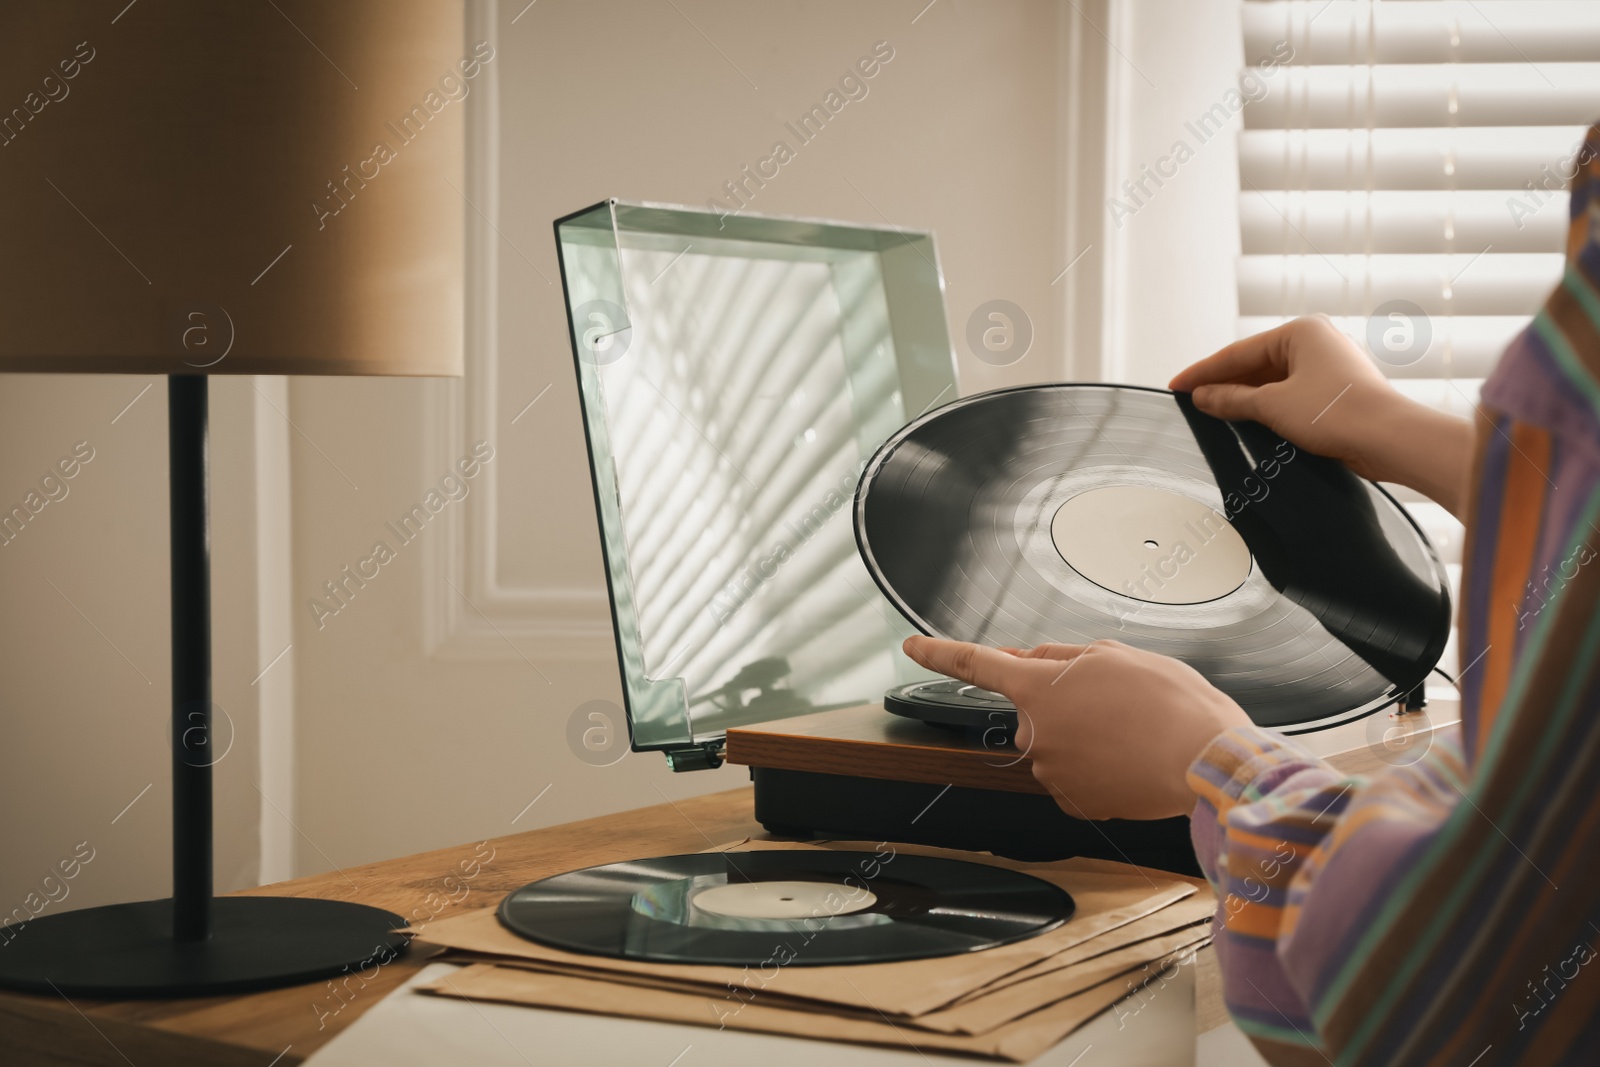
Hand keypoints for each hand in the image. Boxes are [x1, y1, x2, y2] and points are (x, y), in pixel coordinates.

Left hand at [902, 636, 1250, 820]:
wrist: (1206, 762)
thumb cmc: (1171, 704)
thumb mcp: (1114, 655)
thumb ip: (1059, 658)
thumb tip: (1028, 662)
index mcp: (1038, 688)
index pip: (973, 664)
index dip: (937, 653)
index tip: (912, 648)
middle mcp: (1034, 734)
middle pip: (1033, 710)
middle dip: (1062, 703)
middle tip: (1115, 700)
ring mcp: (1051, 773)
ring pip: (1056, 744)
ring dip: (1084, 735)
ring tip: (1133, 730)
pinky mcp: (1074, 803)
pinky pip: (1074, 776)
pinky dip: (1096, 767)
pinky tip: (1129, 759)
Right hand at [1169, 316, 1473, 515]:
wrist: (1389, 439)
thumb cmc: (1342, 412)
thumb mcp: (1272, 406)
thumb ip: (1232, 400)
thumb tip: (1204, 397)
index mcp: (1301, 331)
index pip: (1238, 352)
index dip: (1203, 372)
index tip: (1178, 385)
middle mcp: (1316, 343)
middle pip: (1254, 365)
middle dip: (1223, 385)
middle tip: (1191, 402)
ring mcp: (1327, 368)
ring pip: (1272, 382)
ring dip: (1244, 399)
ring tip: (1213, 415)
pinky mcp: (1334, 394)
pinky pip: (1288, 396)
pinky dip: (1266, 408)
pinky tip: (1248, 423)